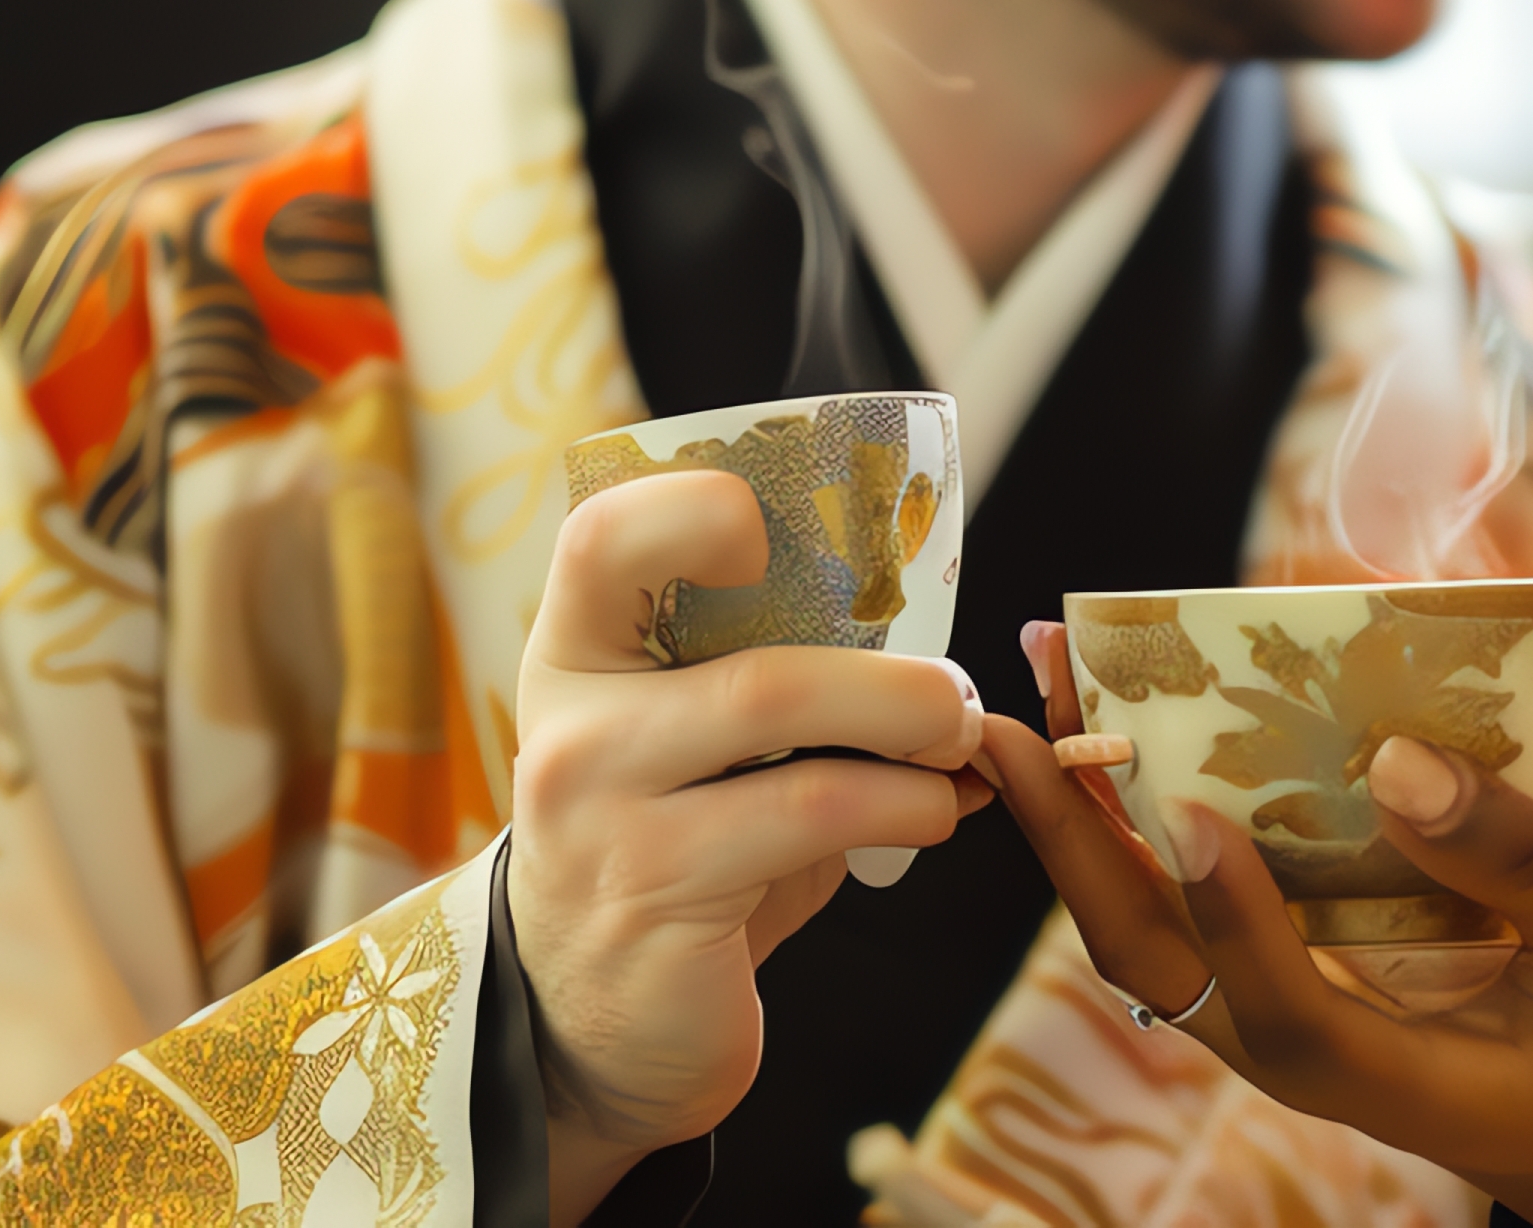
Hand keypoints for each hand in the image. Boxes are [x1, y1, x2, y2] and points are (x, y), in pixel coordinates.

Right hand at [510, 471, 994, 1227]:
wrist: (596, 1023)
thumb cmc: (683, 854)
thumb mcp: (705, 751)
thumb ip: (783, 682)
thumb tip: (946, 648)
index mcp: (579, 656)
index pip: (605, 540)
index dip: (692, 508)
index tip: (775, 529)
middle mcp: (573, 728)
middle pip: (754, 662)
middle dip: (892, 678)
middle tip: (959, 698)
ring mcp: (601, 819)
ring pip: (785, 728)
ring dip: (913, 738)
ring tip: (958, 754)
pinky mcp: (653, 898)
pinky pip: (810, 820)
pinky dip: (904, 808)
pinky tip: (932, 816)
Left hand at [982, 624, 1532, 1227]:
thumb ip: (1532, 862)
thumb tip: (1406, 759)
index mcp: (1406, 1081)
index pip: (1289, 1017)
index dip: (1235, 922)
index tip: (1192, 810)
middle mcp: (1319, 1056)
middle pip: (1158, 968)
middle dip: (1079, 841)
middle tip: (1021, 714)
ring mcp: (1298, 1019)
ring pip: (1155, 934)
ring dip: (1090, 818)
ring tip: (1051, 689)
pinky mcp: (1304, 978)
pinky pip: (1194, 907)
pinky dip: (1145, 819)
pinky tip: (1131, 727)